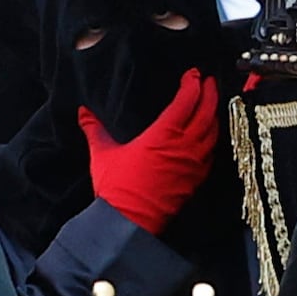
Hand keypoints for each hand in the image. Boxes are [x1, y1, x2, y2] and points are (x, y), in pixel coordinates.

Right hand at [82, 68, 226, 232]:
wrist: (129, 221)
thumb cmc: (116, 188)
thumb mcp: (102, 153)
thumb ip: (94, 130)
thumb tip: (83, 113)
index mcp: (163, 135)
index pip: (185, 102)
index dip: (192, 85)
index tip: (193, 74)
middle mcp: (183, 146)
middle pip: (205, 113)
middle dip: (209, 94)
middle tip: (210, 82)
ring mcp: (192, 164)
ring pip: (212, 133)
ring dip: (213, 116)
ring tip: (211, 105)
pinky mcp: (195, 180)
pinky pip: (210, 154)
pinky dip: (212, 141)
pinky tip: (208, 138)